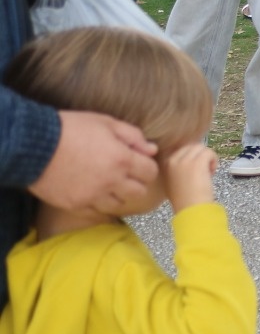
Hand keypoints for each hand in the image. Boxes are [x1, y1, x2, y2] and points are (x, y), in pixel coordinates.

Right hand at [29, 111, 158, 213]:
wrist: (34, 145)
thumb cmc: (71, 129)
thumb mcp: (106, 123)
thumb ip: (133, 136)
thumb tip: (151, 149)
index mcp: (122, 159)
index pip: (150, 172)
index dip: (147, 167)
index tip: (139, 163)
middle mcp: (112, 181)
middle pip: (139, 192)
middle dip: (136, 183)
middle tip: (126, 175)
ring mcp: (93, 196)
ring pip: (119, 204)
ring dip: (118, 195)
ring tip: (109, 184)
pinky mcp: (76, 205)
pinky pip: (96, 210)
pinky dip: (98, 202)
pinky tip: (92, 190)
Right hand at [164, 142, 217, 209]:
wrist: (191, 210)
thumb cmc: (185, 200)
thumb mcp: (174, 181)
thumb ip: (178, 169)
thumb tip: (191, 159)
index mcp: (164, 164)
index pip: (182, 150)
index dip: (192, 158)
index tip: (195, 171)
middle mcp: (172, 159)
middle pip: (192, 147)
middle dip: (200, 157)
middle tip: (202, 173)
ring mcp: (184, 159)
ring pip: (201, 148)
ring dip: (207, 159)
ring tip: (207, 173)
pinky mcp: (197, 161)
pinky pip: (209, 152)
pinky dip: (214, 161)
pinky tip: (211, 173)